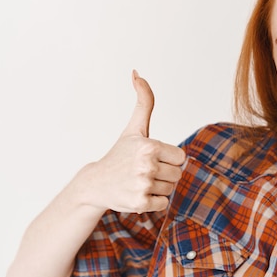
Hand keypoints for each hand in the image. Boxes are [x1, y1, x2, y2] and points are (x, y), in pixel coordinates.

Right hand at [72, 70, 185, 212]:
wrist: (95, 183)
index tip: (153, 158)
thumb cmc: (119, 154)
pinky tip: (138, 193)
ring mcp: (143, 185)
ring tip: (139, 181)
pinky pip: (163, 204)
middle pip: (178, 174)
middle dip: (165, 174)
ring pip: (170, 189)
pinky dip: (153, 202)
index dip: (169, 159)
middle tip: (145, 171)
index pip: (181, 157)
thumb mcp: (134, 128)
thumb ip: (144, 101)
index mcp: (150, 146)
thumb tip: (136, 72)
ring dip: (158, 188)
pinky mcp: (140, 203)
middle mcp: (147, 165)